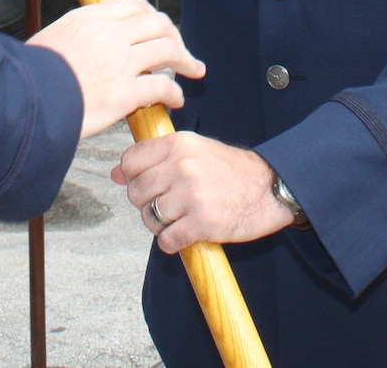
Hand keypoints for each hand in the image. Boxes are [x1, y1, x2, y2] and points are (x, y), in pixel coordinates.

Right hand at [27, 0, 203, 138]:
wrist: (18, 100)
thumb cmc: (27, 77)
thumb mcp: (49, 40)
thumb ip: (73, 37)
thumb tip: (78, 45)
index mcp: (89, 18)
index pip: (133, 4)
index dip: (152, 15)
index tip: (158, 27)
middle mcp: (108, 34)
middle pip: (158, 23)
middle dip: (175, 36)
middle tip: (181, 50)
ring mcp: (119, 63)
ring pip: (167, 49)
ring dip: (184, 60)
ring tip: (191, 70)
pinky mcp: (124, 94)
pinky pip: (162, 86)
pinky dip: (174, 92)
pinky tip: (175, 99)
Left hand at [112, 134, 293, 253]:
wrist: (270, 189)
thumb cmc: (231, 170)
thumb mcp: (194, 150)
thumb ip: (156, 158)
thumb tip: (116, 173)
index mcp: (179, 144)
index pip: (130, 161)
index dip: (132, 177)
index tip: (147, 183)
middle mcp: (182, 166)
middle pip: (136, 192)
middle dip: (146, 203)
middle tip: (166, 205)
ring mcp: (191, 195)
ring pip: (149, 217)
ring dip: (159, 225)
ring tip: (178, 219)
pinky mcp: (201, 223)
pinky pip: (167, 240)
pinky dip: (172, 242)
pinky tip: (186, 234)